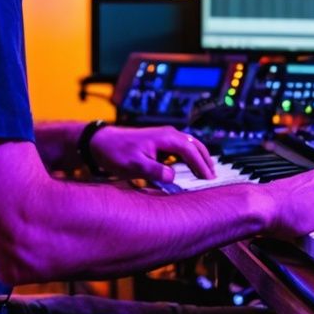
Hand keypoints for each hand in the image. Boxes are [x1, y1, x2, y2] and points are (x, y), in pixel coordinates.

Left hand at [88, 125, 215, 181]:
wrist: (100, 142)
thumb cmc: (116, 152)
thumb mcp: (134, 165)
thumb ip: (154, 171)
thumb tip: (172, 176)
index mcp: (166, 137)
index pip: (191, 151)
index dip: (201, 165)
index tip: (208, 179)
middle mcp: (168, 134)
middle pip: (195, 145)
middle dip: (205, 160)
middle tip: (213, 176)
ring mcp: (164, 137)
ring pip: (189, 145)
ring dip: (199, 157)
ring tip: (205, 172)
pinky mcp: (159, 142)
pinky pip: (180, 149)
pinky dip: (189, 157)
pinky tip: (188, 168)